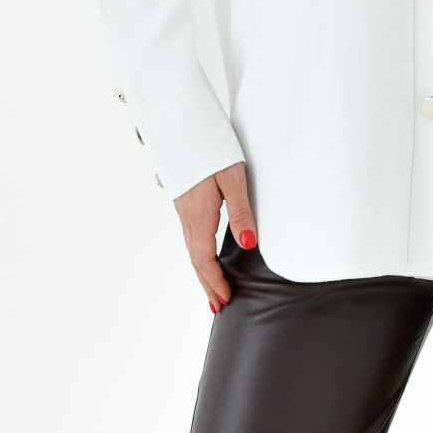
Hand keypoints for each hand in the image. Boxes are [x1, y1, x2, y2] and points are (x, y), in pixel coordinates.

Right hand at [177, 160, 255, 309]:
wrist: (184, 125)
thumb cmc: (211, 147)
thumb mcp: (233, 178)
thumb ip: (242, 212)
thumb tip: (249, 244)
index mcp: (199, 214)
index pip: (204, 259)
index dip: (214, 282)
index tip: (225, 300)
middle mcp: (187, 216)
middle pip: (195, 260)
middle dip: (207, 284)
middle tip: (218, 306)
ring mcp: (183, 210)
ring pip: (191, 249)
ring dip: (202, 272)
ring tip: (213, 290)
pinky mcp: (185, 203)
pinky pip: (191, 238)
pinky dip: (198, 256)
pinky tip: (205, 259)